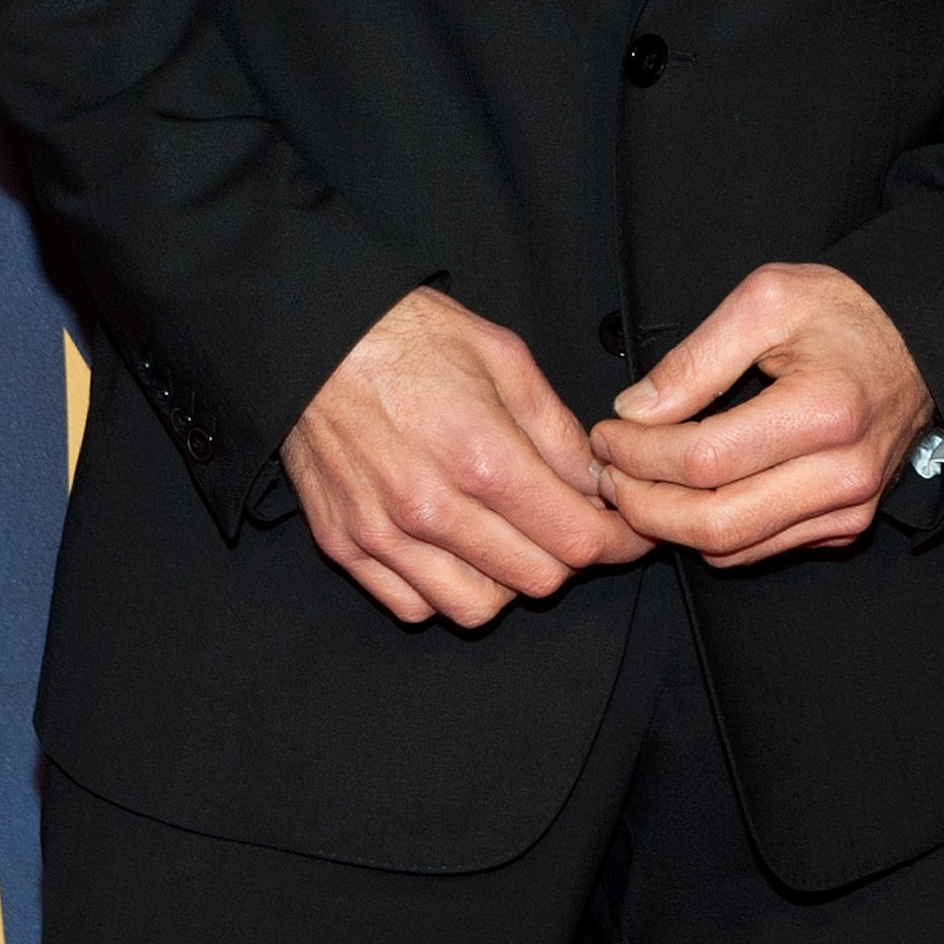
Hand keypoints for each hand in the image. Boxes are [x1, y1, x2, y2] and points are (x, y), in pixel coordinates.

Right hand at [282, 286, 653, 628]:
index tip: (631, 530)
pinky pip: (415, 606)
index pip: (576, 539)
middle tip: (570, 520)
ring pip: (478, 608)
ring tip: (509, 533)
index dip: (620, 541)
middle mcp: (432, 508)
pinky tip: (455, 547)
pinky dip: (446, 590)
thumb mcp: (503, 355)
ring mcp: (384, 535)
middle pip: (537, 580)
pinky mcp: (346, 546)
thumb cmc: (408, 335)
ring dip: (510, 580)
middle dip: (569, 554)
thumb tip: (596, 481)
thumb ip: (556, 429)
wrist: (312, 337)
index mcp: (481, 455)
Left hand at [588, 263, 935, 568]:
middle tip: (608, 470)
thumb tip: (635, 410)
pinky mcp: (845, 528)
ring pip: (733, 548)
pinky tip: (684, 495)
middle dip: (643, 504)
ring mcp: (848, 510)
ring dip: (668, 525)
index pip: (705, 460)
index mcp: (824, 411)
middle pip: (715, 522)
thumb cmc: (841, 313)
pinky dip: (710, 532)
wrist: (918, 345)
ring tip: (635, 481)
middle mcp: (843, 474)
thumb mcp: (767, 300)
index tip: (607, 432)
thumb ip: (696, 357)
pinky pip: (759, 549)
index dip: (640, 454)